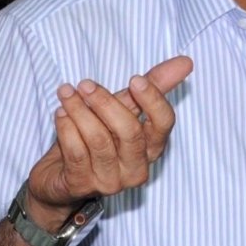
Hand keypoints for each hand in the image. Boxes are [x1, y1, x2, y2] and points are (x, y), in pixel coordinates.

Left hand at [24, 55, 190, 222]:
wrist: (59, 175)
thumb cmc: (97, 135)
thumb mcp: (122, 108)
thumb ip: (150, 86)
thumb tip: (185, 61)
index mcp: (151, 147)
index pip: (164, 124)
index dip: (152, 100)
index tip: (134, 79)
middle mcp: (136, 168)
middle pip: (130, 132)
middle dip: (105, 103)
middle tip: (85, 84)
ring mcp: (110, 181)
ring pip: (98, 140)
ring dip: (79, 110)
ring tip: (66, 92)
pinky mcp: (82, 184)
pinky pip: (76, 152)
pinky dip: (66, 127)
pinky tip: (60, 113)